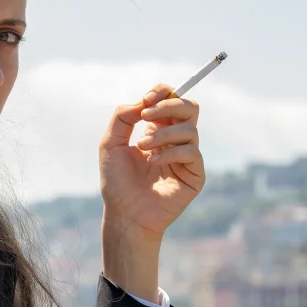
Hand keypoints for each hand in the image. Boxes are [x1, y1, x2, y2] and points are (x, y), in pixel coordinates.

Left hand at [99, 82, 206, 239]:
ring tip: (142, 147)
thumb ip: (123, 117)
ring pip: (189, 129)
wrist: (124, 213)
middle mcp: (175, 140)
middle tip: (147, 115)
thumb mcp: (110, 144)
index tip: (146, 98)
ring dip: (162, 133)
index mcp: (157, 129)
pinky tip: (151, 162)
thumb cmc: (116, 181)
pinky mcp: (195, 174)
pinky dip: (169, 152)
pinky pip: (191, 152)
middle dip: (169, 105)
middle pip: (189, 108)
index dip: (163, 92)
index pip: (171, 99)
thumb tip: (143, 101)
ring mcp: (187, 156)